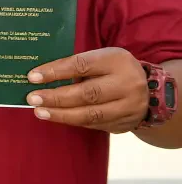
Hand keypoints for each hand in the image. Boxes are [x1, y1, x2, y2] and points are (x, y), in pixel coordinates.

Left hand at [26, 47, 148, 132]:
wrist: (151, 90)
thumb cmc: (114, 69)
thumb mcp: (101, 58)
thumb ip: (78, 66)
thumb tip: (41, 77)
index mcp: (117, 60)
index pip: (82, 65)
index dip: (56, 71)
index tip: (33, 77)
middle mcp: (127, 83)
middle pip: (87, 93)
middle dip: (56, 97)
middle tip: (32, 99)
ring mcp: (129, 107)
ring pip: (90, 114)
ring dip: (61, 114)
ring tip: (39, 112)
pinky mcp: (125, 124)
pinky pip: (94, 124)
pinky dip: (72, 120)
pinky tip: (56, 117)